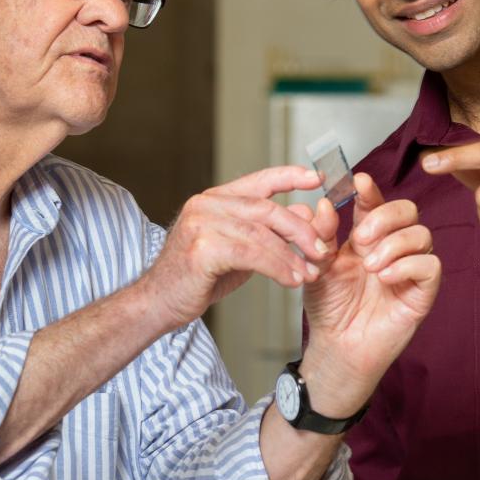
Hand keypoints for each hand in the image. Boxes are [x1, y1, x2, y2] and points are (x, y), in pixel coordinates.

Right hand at [142, 166, 328, 329]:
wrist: (158, 302)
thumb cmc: (197, 277)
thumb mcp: (240, 250)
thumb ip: (268, 232)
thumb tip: (305, 215)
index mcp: (215, 199)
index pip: (259, 181)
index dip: (290, 176)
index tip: (317, 178)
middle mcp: (207, 205)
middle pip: (267, 209)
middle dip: (300, 231)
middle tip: (321, 251)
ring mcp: (202, 224)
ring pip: (261, 234)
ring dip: (291, 256)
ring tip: (308, 273)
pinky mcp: (203, 248)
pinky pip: (252, 255)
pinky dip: (277, 267)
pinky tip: (289, 280)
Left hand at [299, 174, 440, 418]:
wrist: (337, 347)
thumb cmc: (330, 308)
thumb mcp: (318, 267)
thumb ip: (319, 236)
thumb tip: (319, 205)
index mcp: (366, 237)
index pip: (375, 203)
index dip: (370, 190)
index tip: (358, 183)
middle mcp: (391, 247)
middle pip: (407, 210)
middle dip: (385, 216)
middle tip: (360, 237)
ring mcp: (409, 268)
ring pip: (422, 234)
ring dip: (394, 244)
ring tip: (370, 266)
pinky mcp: (422, 291)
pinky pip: (430, 265)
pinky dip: (408, 265)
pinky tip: (385, 277)